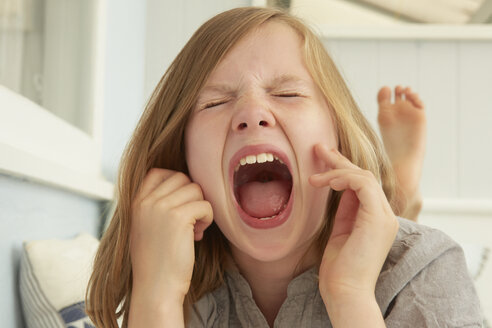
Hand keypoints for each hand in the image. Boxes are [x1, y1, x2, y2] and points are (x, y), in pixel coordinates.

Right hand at [129, 168, 212, 303]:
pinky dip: (207, 219)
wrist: (155, 289)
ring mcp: (161, 207)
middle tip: (190, 220)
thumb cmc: (156, 261)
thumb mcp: (146, 227)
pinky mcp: (178, 217)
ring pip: (195, 189)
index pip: (158, 172)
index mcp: (136, 202)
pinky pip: (205, 204)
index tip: (181, 204)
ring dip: (200, 208)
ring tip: (193, 230)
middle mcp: (146, 201)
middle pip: (181, 178)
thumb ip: (156, 206)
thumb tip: (186, 185)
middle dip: (191, 197)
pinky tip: (197, 236)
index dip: (176, 183)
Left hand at [309, 144, 397, 303]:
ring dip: (336, 171)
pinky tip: (325, 182)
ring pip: (364, 176)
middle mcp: (384, 215)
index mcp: (375, 219)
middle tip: (318, 148)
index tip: (321, 159)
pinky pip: (363, 185)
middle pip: (363, 176)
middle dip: (339, 160)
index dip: (341, 169)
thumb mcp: (339, 232)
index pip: (361, 185)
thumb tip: (335, 188)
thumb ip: (343, 211)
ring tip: (313, 177)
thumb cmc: (339, 269)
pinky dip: (343, 179)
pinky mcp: (378, 218)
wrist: (345, 292)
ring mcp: (384, 216)